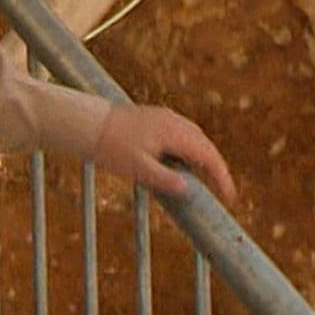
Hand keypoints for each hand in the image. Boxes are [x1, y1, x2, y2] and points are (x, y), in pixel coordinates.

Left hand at [93, 104, 235, 203]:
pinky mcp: (151, 118)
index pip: (208, 155)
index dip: (222, 177)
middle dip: (215, 167)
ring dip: (203, 157)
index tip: (229, 197)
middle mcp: (171, 120)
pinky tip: (182, 162)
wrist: (85, 123)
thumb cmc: (109, 145)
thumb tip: (189, 189)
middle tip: (222, 191)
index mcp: (173, 131)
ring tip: (206, 180)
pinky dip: (189, 149)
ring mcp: (162, 117)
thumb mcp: (137, 168)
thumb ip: (164, 179)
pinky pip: (180, 133)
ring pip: (193, 137)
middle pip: (204, 144)